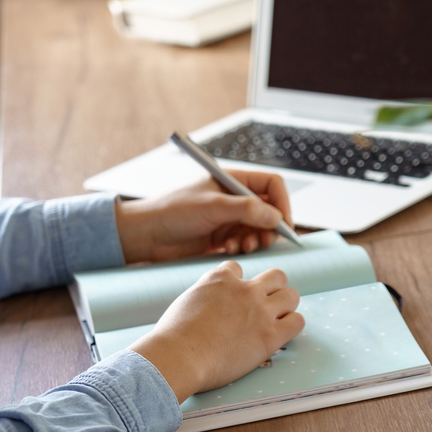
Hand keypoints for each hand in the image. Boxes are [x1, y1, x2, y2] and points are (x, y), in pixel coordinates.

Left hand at [115, 170, 293, 262]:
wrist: (146, 235)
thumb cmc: (172, 211)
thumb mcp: (213, 207)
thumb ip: (246, 210)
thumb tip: (276, 217)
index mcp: (232, 180)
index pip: (271, 185)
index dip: (282, 203)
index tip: (284, 223)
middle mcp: (233, 197)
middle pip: (268, 209)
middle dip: (270, 226)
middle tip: (266, 241)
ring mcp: (227, 217)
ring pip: (258, 228)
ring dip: (257, 239)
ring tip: (246, 247)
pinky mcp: (221, 236)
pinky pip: (244, 241)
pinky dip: (243, 247)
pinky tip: (230, 251)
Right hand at [129, 262, 303, 402]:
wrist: (180, 355)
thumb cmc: (174, 335)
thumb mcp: (186, 301)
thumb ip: (204, 296)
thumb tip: (209, 304)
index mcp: (221, 278)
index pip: (238, 268)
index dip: (237, 282)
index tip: (233, 296)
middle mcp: (245, 290)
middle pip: (276, 276)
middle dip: (272, 288)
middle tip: (264, 304)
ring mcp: (260, 312)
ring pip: (291, 295)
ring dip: (286, 305)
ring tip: (277, 318)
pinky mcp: (270, 336)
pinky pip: (297, 321)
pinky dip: (292, 324)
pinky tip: (282, 332)